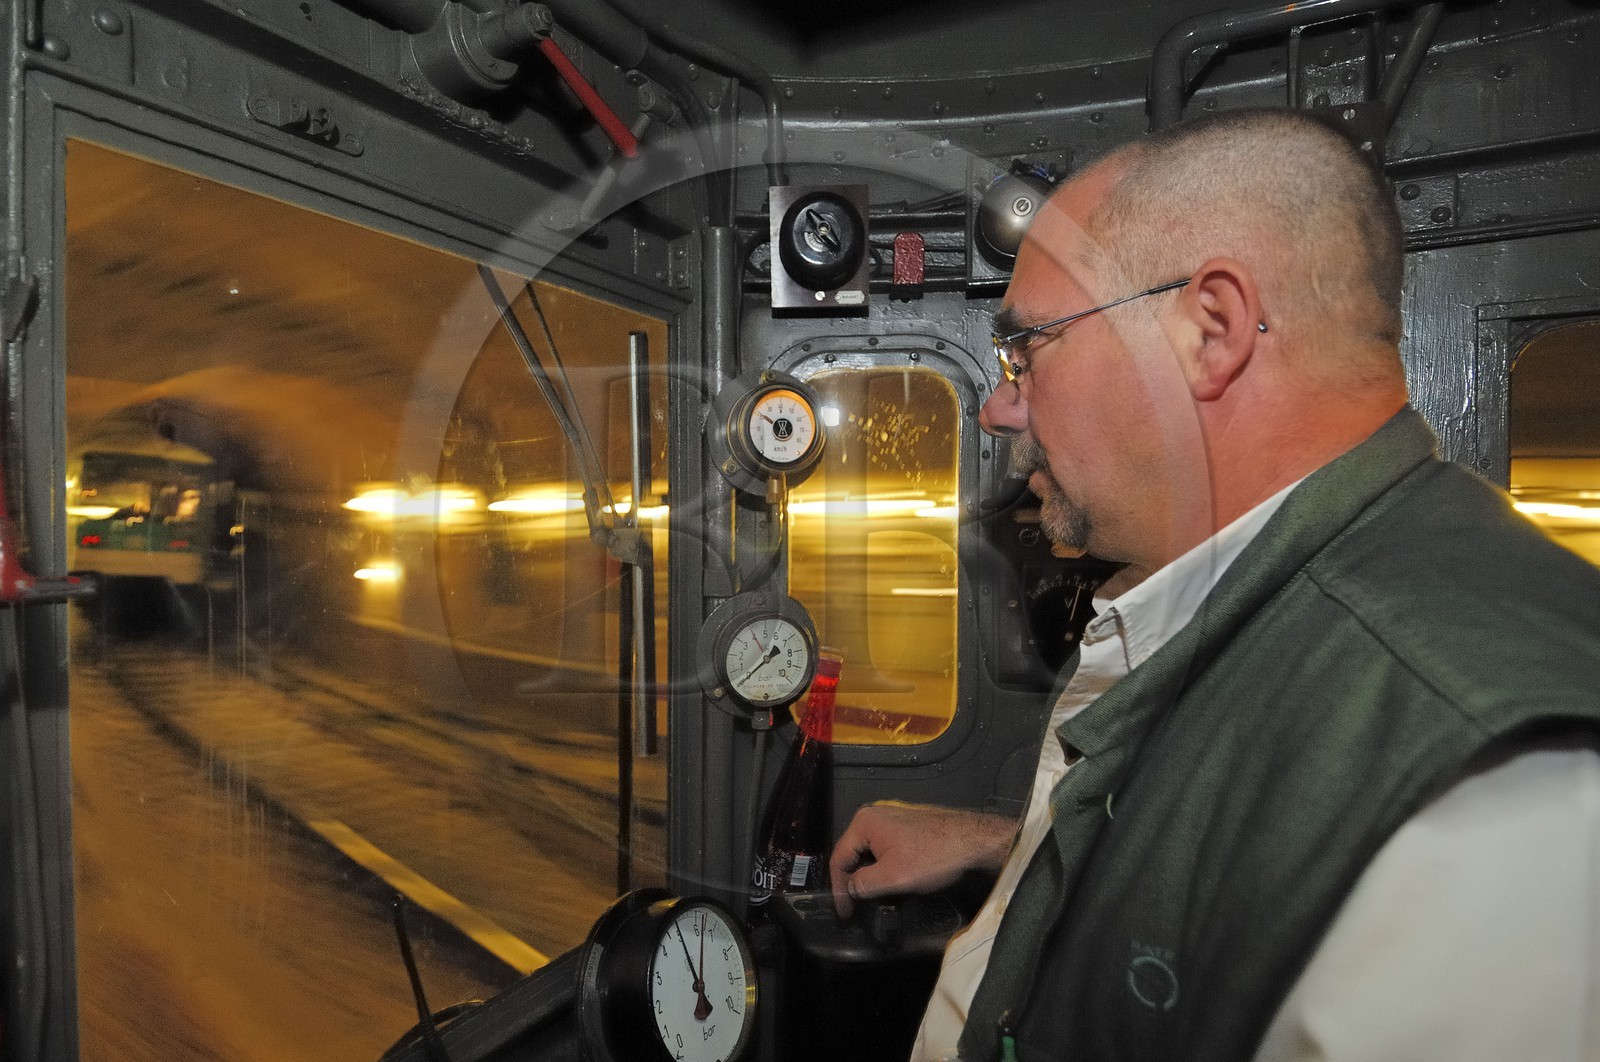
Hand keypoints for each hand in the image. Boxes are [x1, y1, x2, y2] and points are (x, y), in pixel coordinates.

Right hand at [829, 801, 1016, 917]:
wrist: (973, 841)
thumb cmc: (934, 856)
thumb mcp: (893, 877)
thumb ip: (863, 885)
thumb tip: (851, 890)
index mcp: (865, 822)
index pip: (839, 859)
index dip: (839, 889)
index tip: (844, 912)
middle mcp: (874, 815)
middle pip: (853, 854)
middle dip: (853, 882)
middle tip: (856, 908)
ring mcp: (891, 819)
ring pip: (870, 853)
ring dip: (869, 876)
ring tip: (874, 899)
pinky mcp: (906, 826)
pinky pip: (884, 849)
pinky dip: (883, 867)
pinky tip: (891, 883)